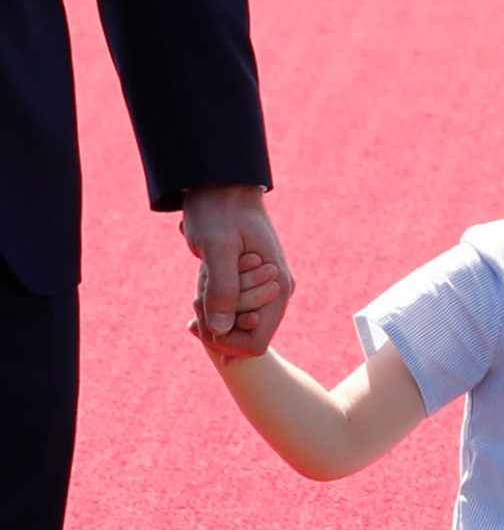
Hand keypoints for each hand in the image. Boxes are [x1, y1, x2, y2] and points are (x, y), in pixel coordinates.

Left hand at [182, 184, 292, 356]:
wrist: (223, 184)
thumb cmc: (219, 211)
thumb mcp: (217, 247)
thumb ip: (222, 289)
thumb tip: (221, 329)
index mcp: (278, 289)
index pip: (256, 345)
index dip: (225, 341)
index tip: (202, 315)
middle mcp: (278, 294)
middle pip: (245, 337)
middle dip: (216, 322)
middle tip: (198, 291)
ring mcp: (268, 289)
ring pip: (237, 324)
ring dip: (214, 310)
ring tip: (203, 278)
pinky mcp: (255, 283)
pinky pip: (234, 309)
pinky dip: (214, 301)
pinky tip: (202, 282)